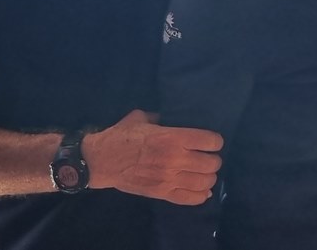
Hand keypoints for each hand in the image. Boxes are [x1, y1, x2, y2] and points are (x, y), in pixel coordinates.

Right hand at [81, 110, 221, 204]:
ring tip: (204, 173)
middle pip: (212, 163)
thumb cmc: (121, 136)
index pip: (210, 141)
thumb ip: (161, 118)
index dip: (215, 141)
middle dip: (213, 160)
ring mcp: (169, 179)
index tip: (211, 142)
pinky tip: (202, 190)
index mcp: (171, 137)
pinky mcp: (163, 194)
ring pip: (205, 182)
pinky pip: (192, 199)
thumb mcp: (141, 117)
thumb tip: (173, 117)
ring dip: (208, 177)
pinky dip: (201, 195)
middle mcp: (175, 159)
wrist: (102, 160)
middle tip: (207, 157)